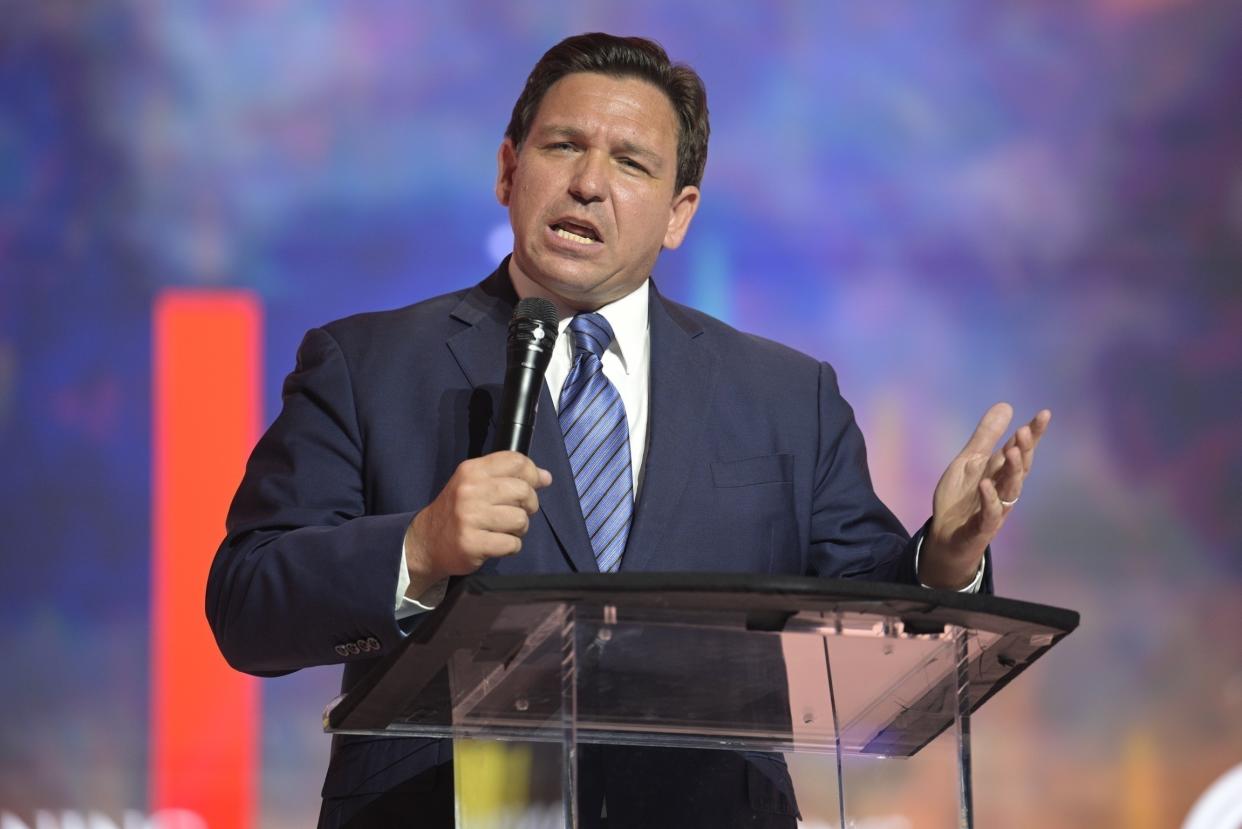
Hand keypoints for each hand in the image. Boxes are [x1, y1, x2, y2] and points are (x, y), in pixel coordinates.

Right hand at [403, 451, 551, 596]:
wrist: (427, 541)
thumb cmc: (459, 510)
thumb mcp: (476, 484)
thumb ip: (509, 477)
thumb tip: (546, 477)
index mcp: (472, 471)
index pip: (515, 461)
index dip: (532, 473)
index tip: (533, 484)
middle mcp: (469, 490)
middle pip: (523, 490)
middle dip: (529, 504)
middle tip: (517, 512)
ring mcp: (469, 517)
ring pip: (520, 519)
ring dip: (519, 528)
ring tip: (504, 529)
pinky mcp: (472, 543)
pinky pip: (512, 544)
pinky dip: (511, 546)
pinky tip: (497, 543)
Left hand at [920, 403, 1050, 588]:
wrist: (945, 536)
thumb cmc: (961, 498)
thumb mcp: (969, 460)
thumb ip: (986, 436)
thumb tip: (1006, 405)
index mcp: (1000, 471)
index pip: (1020, 450)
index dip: (1033, 434)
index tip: (1045, 414)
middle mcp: (1003, 489)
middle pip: (1019, 468)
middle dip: (1023, 451)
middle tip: (1024, 432)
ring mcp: (995, 508)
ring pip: (1010, 489)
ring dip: (1012, 471)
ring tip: (1011, 452)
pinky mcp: (982, 527)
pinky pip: (990, 514)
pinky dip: (990, 500)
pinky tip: (986, 485)